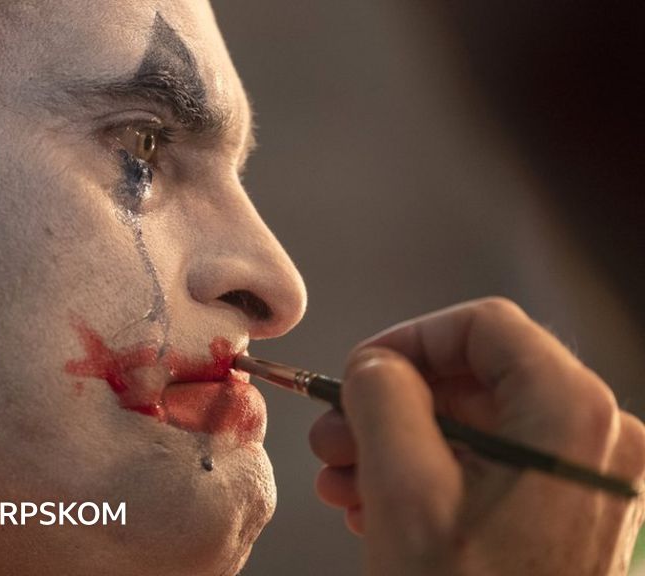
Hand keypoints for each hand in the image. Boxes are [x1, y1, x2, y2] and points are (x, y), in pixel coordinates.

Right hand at [308, 298, 644, 574]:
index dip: (407, 340)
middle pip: (475, 378)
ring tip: (342, 481)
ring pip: (476, 423)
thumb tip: (376, 364)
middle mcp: (596, 437)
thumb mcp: (405, 488)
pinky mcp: (568, 512)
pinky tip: (375, 505)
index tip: (355, 375)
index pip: (483, 326)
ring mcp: (587, 478)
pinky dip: (429, 474)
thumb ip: (383, 397)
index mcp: (573, 415)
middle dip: (391, 404)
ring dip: (397, 443)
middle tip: (332, 440)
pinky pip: (490, 464)